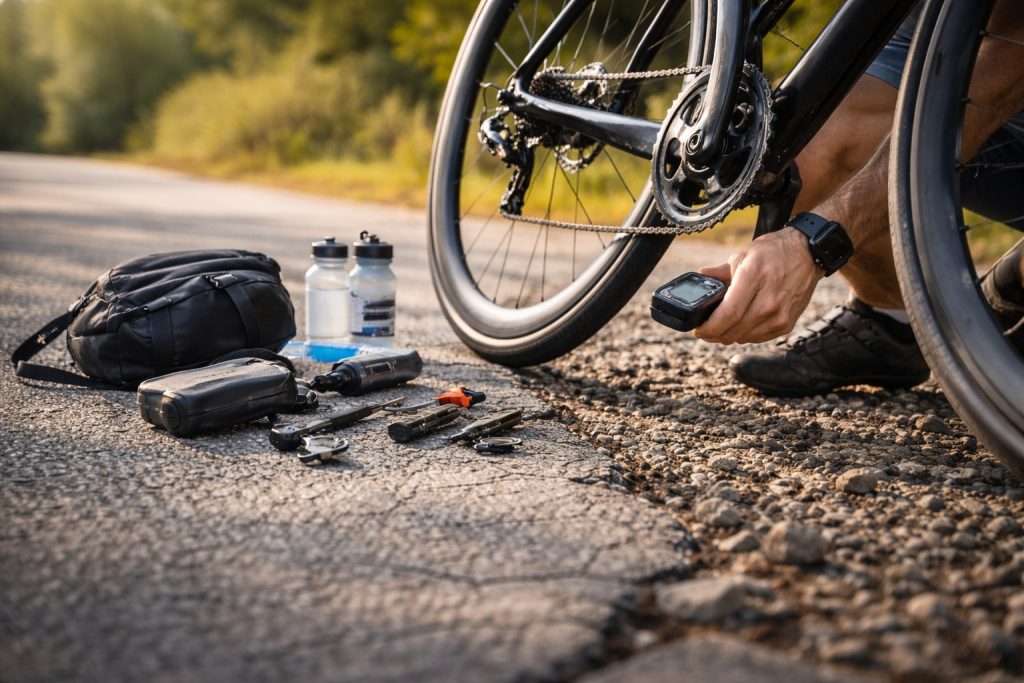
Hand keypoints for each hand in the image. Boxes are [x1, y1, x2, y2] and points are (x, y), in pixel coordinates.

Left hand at [693, 227, 822, 343]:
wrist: (808, 254)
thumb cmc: (774, 252)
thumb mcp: (743, 255)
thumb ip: (720, 272)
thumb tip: (702, 276)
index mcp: (754, 278)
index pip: (728, 314)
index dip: (709, 327)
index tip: (698, 329)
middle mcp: (769, 300)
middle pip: (733, 330)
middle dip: (714, 334)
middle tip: (705, 330)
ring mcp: (780, 314)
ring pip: (744, 337)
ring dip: (728, 336)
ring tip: (720, 328)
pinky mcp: (787, 324)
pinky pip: (758, 338)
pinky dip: (745, 335)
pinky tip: (739, 326)